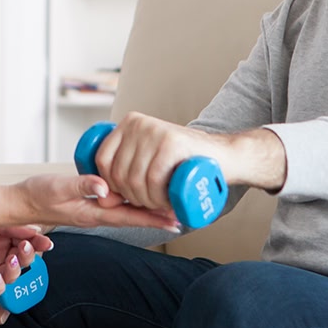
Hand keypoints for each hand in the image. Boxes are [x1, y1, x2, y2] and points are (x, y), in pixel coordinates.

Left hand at [0, 227, 53, 323]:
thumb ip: (10, 226)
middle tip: (22, 252)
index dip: (37, 245)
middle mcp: (0, 255)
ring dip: (13, 274)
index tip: (44, 244)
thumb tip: (34, 230)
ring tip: (8, 264)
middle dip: (27, 260)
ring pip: (12, 279)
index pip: (28, 243)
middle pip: (23, 263)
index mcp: (6, 238)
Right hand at [16, 171, 179, 231]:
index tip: (174, 220)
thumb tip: (105, 187)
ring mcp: (92, 211)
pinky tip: (136, 198)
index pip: (129, 217)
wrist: (19, 202)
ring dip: (146, 212)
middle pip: (133, 218)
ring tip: (166, 208)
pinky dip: (130, 205)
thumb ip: (81, 185)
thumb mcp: (58, 187)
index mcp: (92, 212)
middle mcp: (96, 215)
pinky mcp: (87, 205)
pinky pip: (115, 207)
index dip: (152, 219)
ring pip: (125, 213)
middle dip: (156, 218)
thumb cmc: (36, 194)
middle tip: (180, 216)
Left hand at [93, 111, 227, 213]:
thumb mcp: (150, 162)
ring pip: (135, 180)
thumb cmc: (185, 163)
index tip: (129, 196)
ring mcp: (155, 131)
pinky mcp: (172, 143)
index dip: (111, 185)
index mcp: (129, 123)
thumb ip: (125, 175)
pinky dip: (158, 198)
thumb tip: (102, 200)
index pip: (102, 159)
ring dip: (147, 202)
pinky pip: (153, 180)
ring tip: (161, 204)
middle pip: (119, 173)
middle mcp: (138, 123)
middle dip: (133, 198)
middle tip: (152, 203)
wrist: (225, 155)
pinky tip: (167, 202)